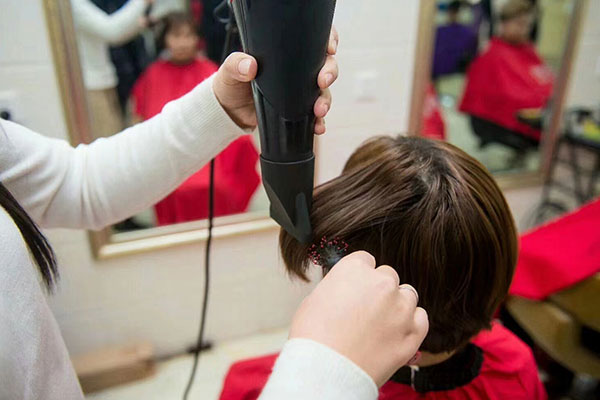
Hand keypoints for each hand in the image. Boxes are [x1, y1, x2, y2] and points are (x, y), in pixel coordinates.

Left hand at [213, 27, 338, 133]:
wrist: (230, 112)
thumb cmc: (231, 84)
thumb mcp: (229, 71)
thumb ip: (236, 64)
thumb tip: (249, 65)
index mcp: (285, 54)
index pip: (314, 42)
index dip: (328, 41)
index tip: (329, 48)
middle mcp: (298, 71)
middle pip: (325, 66)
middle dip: (330, 72)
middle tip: (323, 81)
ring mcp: (301, 92)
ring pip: (323, 92)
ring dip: (325, 100)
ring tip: (319, 110)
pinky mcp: (299, 111)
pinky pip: (315, 116)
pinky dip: (319, 122)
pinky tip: (318, 127)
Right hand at [289, 251, 428, 386]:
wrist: (325, 372)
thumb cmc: (313, 338)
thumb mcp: (315, 299)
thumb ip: (338, 288)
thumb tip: (345, 292)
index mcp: (355, 269)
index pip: (365, 260)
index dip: (359, 277)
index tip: (356, 290)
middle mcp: (382, 283)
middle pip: (388, 276)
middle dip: (378, 291)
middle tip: (365, 312)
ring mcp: (400, 308)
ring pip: (407, 295)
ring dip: (396, 306)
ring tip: (378, 326)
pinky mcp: (413, 333)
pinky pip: (421, 318)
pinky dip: (411, 324)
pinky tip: (395, 333)